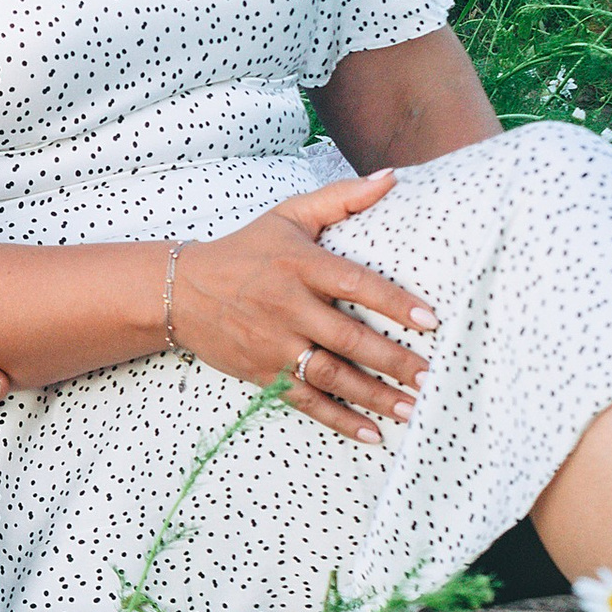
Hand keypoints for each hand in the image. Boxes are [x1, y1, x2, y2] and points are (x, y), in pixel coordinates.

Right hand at [170, 169, 437, 446]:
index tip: (430, 320)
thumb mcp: (288, 215)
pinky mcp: (262, 373)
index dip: (393, 302)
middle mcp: (287, 307)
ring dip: (373, 395)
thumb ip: (342, 197)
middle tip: (430, 377)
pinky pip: (306, 400)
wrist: (180, 290)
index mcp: (299, 265)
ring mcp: (273, 344)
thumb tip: (392, 177)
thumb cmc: (245, 250)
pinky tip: (371, 433)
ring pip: (330, 375)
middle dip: (392, 360)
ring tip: (410, 408)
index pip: (354, 284)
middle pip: (347, 339)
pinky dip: (338, 419)